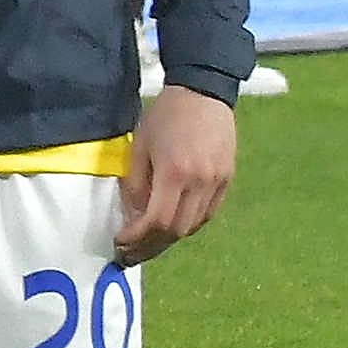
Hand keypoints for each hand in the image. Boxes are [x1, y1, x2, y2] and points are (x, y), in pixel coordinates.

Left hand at [118, 83, 239, 261]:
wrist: (203, 93)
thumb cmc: (164, 116)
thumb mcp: (139, 146)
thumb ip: (135, 183)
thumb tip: (132, 215)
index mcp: (176, 172)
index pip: (157, 220)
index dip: (137, 238)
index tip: (120, 243)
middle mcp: (201, 182)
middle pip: (178, 230)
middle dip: (151, 247)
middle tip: (130, 254)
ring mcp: (219, 183)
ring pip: (194, 225)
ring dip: (169, 240)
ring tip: (147, 245)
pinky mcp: (228, 180)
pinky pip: (207, 214)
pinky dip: (187, 225)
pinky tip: (170, 227)